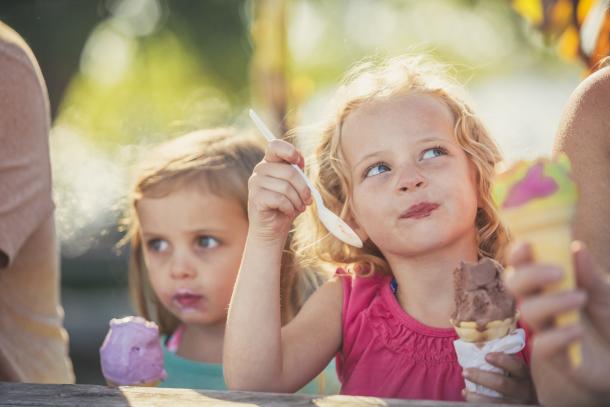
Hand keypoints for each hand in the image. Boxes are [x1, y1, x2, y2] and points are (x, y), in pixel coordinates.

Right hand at [247, 139, 311, 242]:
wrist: (272, 229)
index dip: (290, 151)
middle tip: (308, 200)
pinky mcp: (255, 198)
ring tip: (299, 208)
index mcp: (270, 163)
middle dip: (303, 188)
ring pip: (286, 187)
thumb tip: (301, 165)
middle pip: (289, 171)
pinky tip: (288, 212)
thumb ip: (298, 173)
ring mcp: (255, 183)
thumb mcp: (295, 187)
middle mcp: (260, 170)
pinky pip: (280, 199)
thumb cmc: (285, 206)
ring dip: (297, 200)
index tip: (300, 163)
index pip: (275, 146)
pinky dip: (289, 208)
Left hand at [462, 352, 535, 403]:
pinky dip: (477, 402)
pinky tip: (467, 395)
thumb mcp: (517, 370)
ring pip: (495, 401)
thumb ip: (506, 359)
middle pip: (502, 384)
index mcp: (524, 375)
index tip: (486, 356)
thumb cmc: (518, 379)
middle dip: (481, 377)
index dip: (502, 360)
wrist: (528, 398)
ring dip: (476, 396)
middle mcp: (523, 390)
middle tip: (465, 371)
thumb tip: (481, 344)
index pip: (517, 366)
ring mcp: (516, 402)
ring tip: (464, 389)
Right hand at [505, 241, 609, 405]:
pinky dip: (557, 336)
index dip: (518, 254)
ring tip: (581, 298)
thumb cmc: (607, 319)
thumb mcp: (605, 294)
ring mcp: (543, 328)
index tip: (528, 245)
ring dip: (551, 302)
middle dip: (530, 275)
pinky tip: (577, 331)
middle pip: (514, 284)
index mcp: (546, 283)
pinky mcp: (552, 354)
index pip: (521, 264)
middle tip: (559, 273)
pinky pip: (542, 345)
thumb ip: (590, 276)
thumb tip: (576, 249)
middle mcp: (539, 302)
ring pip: (528, 312)